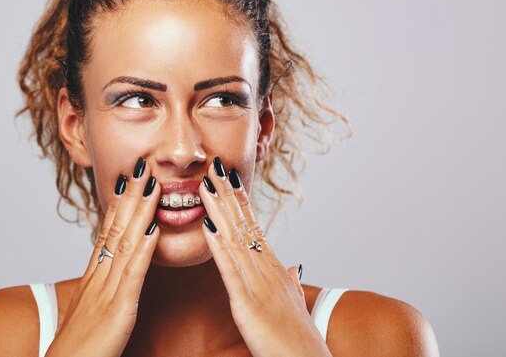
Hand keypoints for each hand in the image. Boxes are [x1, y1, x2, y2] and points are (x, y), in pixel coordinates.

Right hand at [46, 158, 160, 356]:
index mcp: (95, 277)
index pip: (108, 232)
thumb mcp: (96, 309)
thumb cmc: (83, 348)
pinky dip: (143, 250)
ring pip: (124, 243)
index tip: (130, 178)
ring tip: (151, 183)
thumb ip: (109, 286)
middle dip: (129, 196)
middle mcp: (99, 277)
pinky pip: (132, 275)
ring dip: (139, 211)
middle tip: (142, 166)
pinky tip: (153, 229)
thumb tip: (119, 267)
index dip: (119, 204)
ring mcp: (107, 291)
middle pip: (115, 229)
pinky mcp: (118, 310)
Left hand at [200, 157, 331, 356]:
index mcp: (274, 270)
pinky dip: (219, 248)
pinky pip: (231, 272)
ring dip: (220, 211)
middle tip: (216, 166)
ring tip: (207, 185)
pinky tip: (208, 228)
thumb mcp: (295, 305)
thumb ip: (292, 283)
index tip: (230, 179)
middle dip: (229, 195)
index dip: (241, 202)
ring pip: (236, 241)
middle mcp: (268, 270)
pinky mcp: (249, 304)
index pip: (255, 228)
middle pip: (245, 225)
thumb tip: (295, 266)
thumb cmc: (299, 339)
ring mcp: (260, 285)